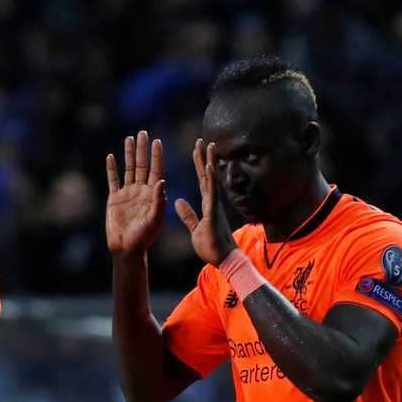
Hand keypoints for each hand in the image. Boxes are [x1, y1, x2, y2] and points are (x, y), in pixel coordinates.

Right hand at [105, 131, 166, 257]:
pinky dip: (111, 168)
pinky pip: (113, 180)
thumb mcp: (155, 220)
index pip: (156, 170)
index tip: (157, 141)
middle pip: (142, 166)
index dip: (156, 156)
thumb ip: (158, 200)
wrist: (126, 249)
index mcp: (153, 195)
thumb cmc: (144, 238)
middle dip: (143, 149)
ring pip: (129, 169)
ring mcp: (127, 194)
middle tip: (143, 133)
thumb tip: (161, 180)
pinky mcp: (114, 199)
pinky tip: (111, 156)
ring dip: (129, 154)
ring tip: (129, 138)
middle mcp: (141, 191)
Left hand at [174, 139, 237, 264]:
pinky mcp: (214, 213)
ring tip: (209, 145)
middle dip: (205, 157)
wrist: (223, 261)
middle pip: (207, 175)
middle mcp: (212, 202)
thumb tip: (178, 201)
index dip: (200, 165)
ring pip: (211, 180)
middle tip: (203, 140)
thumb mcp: (195, 228)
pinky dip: (210, 180)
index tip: (198, 150)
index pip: (202, 180)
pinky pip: (211, 194)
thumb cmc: (211, 246)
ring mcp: (215, 206)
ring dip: (210, 162)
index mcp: (208, 204)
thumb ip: (188, 214)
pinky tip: (209, 167)